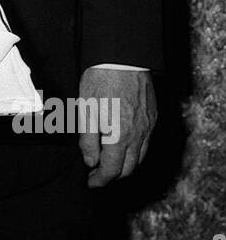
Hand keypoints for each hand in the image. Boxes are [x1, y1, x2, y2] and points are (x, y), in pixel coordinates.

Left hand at [77, 67, 155, 187]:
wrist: (122, 58)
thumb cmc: (100, 82)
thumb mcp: (86, 112)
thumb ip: (88, 141)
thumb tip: (91, 162)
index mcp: (120, 137)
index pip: (112, 170)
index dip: (100, 180)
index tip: (91, 182)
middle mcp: (139, 135)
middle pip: (129, 168)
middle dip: (113, 176)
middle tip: (97, 173)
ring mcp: (149, 126)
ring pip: (140, 157)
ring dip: (125, 165)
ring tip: (109, 161)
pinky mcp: (153, 116)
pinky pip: (147, 142)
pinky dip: (135, 151)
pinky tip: (123, 144)